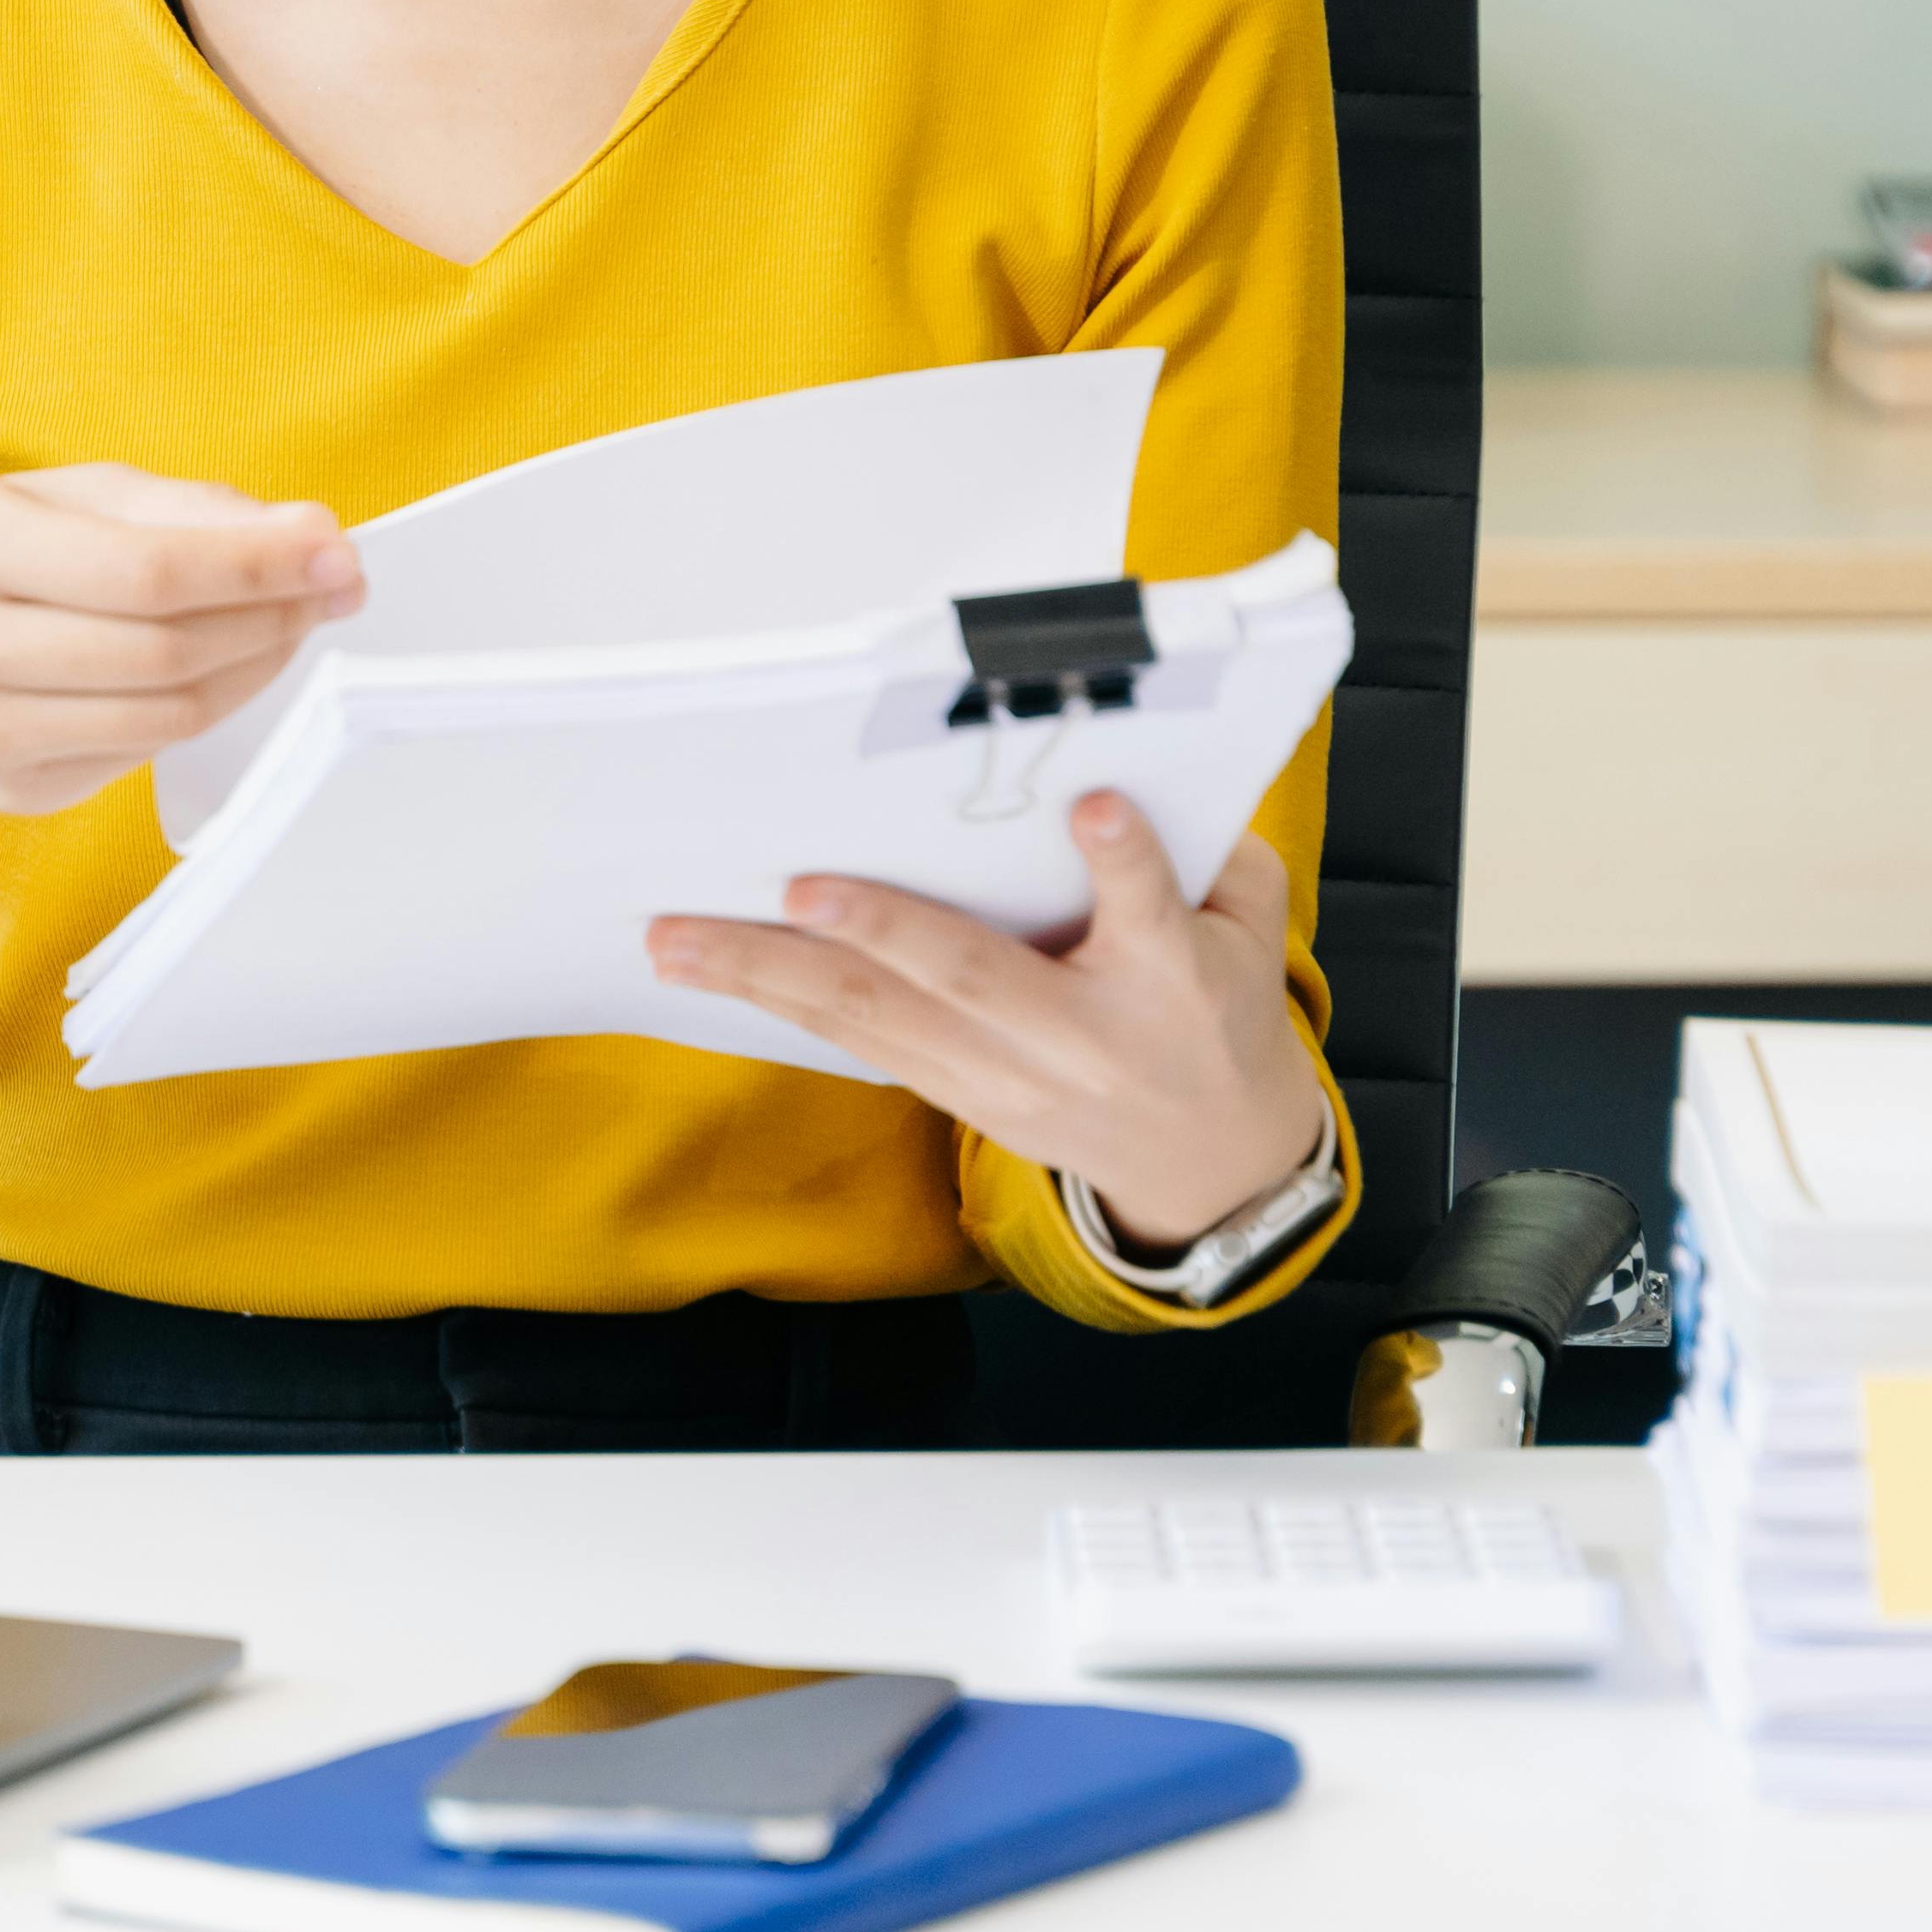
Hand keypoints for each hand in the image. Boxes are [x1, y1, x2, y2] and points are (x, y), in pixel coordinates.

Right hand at [0, 466, 362, 870]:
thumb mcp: (48, 496)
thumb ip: (172, 509)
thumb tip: (304, 535)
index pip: (146, 568)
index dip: (257, 566)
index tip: (336, 550)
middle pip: (164, 648)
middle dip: (273, 615)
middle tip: (338, 586)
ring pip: (164, 713)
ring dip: (255, 667)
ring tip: (295, 622)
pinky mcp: (7, 792)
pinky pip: (140, 750)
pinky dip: (206, 707)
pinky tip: (228, 667)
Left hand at [645, 790, 1337, 1256]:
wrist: (1210, 1163)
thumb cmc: (1221, 1012)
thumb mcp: (1251, 935)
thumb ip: (1216, 858)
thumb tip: (1141, 768)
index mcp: (1170, 981)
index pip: (1147, 912)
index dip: (1124, 861)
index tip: (1095, 805)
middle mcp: (1078, 1035)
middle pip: (971, 977)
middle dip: (880, 930)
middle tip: (797, 888)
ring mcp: (1009, 1077)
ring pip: (879, 1020)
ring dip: (772, 977)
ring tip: (680, 939)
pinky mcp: (962, 1098)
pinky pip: (861, 1046)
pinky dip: (781, 1005)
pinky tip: (708, 973)